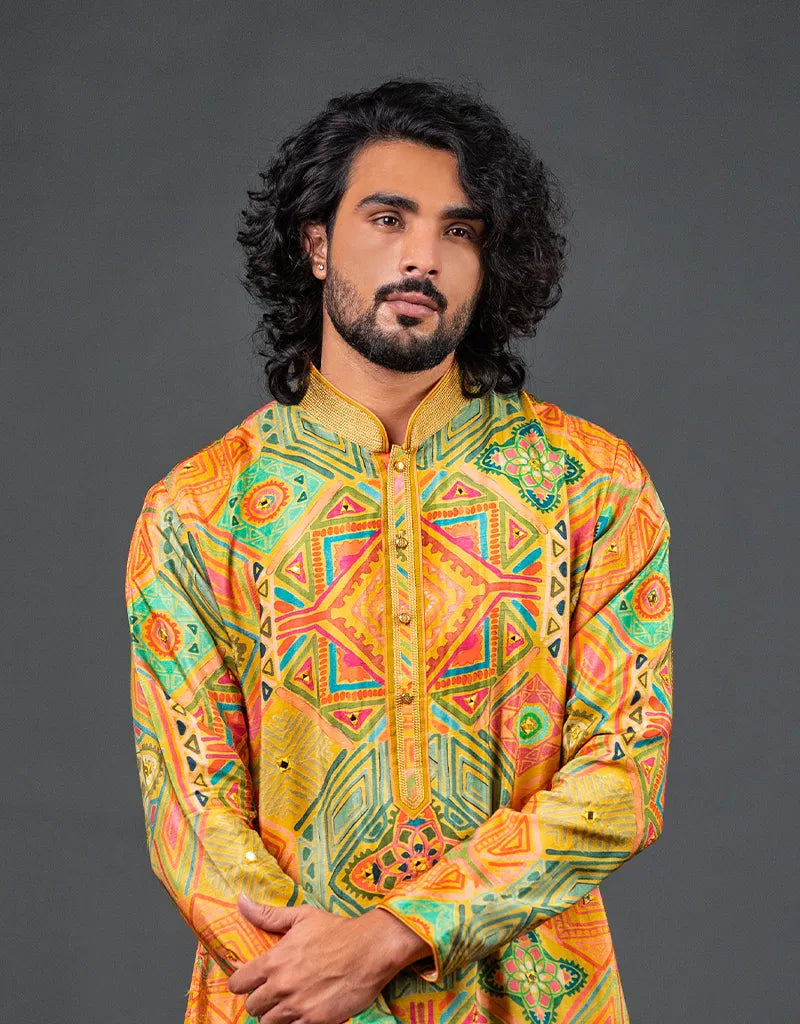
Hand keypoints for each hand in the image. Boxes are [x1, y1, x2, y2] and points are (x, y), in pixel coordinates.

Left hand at [228, 894, 430, 1023]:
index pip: (238, 982)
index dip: (241, 982)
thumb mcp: (302, 916)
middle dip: (259, 1000)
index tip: (250, 981)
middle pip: (251, 1006)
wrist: (371, 949)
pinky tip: (302, 1012)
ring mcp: (297, 1006)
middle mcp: (281, 986)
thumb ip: (267, 914)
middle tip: (272, 992)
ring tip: (286, 1004)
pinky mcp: (314, 1021)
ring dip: (273, 1015)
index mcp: (274, 960)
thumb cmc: (337, 930)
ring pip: (267, 1023)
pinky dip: (292, 1023)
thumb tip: (240, 901)